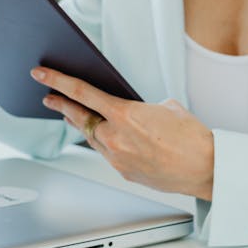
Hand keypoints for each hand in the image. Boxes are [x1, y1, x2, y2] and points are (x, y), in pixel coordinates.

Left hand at [31, 67, 215, 199]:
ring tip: (73, 116)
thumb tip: (134, 114)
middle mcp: (116, 137)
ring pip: (92, 138)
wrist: (205, 167)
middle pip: (79, 118)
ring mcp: (117, 158)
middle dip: (61, 106)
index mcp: (125, 115)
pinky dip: (106, 143)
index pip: (82, 93)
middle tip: (48, 98)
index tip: (42, 75)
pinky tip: (109, 138)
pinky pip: (107, 153)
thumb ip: (143, 108)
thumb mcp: (167, 107)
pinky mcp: (124, 172)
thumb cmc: (192, 137)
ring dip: (83, 126)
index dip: (57, 82)